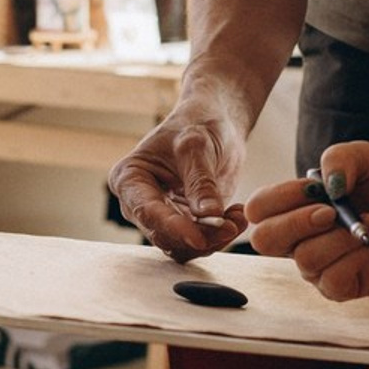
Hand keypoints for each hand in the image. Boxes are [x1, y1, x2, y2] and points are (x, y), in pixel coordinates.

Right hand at [107, 101, 248, 262]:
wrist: (216, 123)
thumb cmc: (198, 123)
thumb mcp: (197, 145)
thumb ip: (201, 181)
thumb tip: (209, 216)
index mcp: (129, 179)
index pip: (147, 210)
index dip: (172, 227)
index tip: (198, 237)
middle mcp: (140, 203)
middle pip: (164, 235)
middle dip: (198, 235)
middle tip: (230, 225)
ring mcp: (163, 216)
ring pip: (182, 246)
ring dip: (213, 238)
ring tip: (238, 217)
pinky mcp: (186, 224)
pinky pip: (200, 242)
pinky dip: (221, 236)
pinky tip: (238, 216)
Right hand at [246, 140, 368, 299]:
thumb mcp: (367, 158)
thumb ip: (341, 157)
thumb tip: (325, 185)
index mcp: (294, 206)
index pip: (258, 207)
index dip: (280, 196)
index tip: (316, 187)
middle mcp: (298, 239)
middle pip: (264, 240)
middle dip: (298, 221)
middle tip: (332, 211)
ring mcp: (315, 267)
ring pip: (305, 259)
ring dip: (343, 236)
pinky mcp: (337, 288)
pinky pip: (332, 279)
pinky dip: (355, 256)